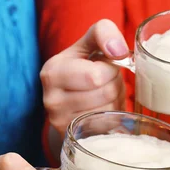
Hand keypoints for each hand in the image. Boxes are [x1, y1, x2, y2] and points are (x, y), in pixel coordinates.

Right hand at [40, 19, 128, 135]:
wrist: (70, 100)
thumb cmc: (85, 67)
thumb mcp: (90, 43)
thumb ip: (104, 33)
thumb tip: (118, 51)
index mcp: (53, 72)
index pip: (96, 75)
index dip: (111, 70)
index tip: (105, 66)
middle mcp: (51, 99)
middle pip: (105, 93)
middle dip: (115, 85)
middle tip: (107, 82)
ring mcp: (61, 122)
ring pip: (108, 111)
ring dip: (115, 101)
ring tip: (104, 95)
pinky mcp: (74, 137)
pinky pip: (106, 128)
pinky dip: (111, 118)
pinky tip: (102, 110)